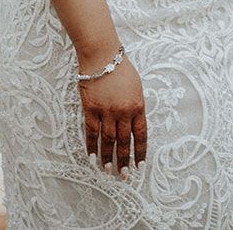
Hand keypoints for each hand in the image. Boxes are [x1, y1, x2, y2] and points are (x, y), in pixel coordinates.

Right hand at [80, 56, 146, 176]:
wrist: (102, 56)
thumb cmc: (120, 68)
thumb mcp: (136, 87)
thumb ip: (136, 106)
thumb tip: (134, 124)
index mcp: (138, 106)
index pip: (141, 135)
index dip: (140, 152)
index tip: (140, 165)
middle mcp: (123, 112)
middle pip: (124, 142)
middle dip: (124, 161)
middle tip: (123, 176)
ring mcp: (106, 111)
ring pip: (108, 140)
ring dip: (108, 157)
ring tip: (107, 170)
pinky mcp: (91, 109)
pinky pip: (91, 132)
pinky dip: (91, 145)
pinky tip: (92, 156)